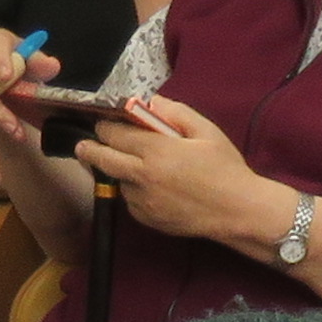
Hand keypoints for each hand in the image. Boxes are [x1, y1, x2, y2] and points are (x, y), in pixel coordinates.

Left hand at [80, 92, 262, 246]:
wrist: (237, 212)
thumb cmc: (225, 168)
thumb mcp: (205, 131)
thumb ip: (174, 112)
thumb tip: (151, 103)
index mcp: (155, 151)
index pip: (113, 133)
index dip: (105, 125)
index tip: (103, 122)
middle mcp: (142, 176)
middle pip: (101, 159)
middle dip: (90, 148)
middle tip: (84, 144)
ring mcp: (142, 201)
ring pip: (116, 181)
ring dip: (118, 171)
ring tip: (132, 164)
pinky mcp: (146, 219)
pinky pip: (129, 200)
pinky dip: (132, 190)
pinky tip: (150, 186)